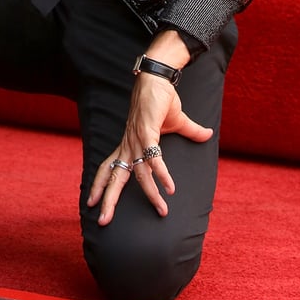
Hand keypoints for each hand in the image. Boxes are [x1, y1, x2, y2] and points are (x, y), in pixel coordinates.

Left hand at [87, 70, 212, 224]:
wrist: (158, 78)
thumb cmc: (161, 100)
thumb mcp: (175, 123)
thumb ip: (190, 132)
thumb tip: (207, 135)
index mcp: (128, 145)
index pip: (108, 168)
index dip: (99, 185)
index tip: (91, 203)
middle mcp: (129, 145)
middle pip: (114, 177)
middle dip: (108, 200)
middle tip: (102, 221)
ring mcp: (136, 139)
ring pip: (139, 173)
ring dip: (150, 194)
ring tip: (162, 210)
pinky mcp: (147, 131)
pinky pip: (153, 158)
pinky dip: (161, 173)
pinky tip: (169, 187)